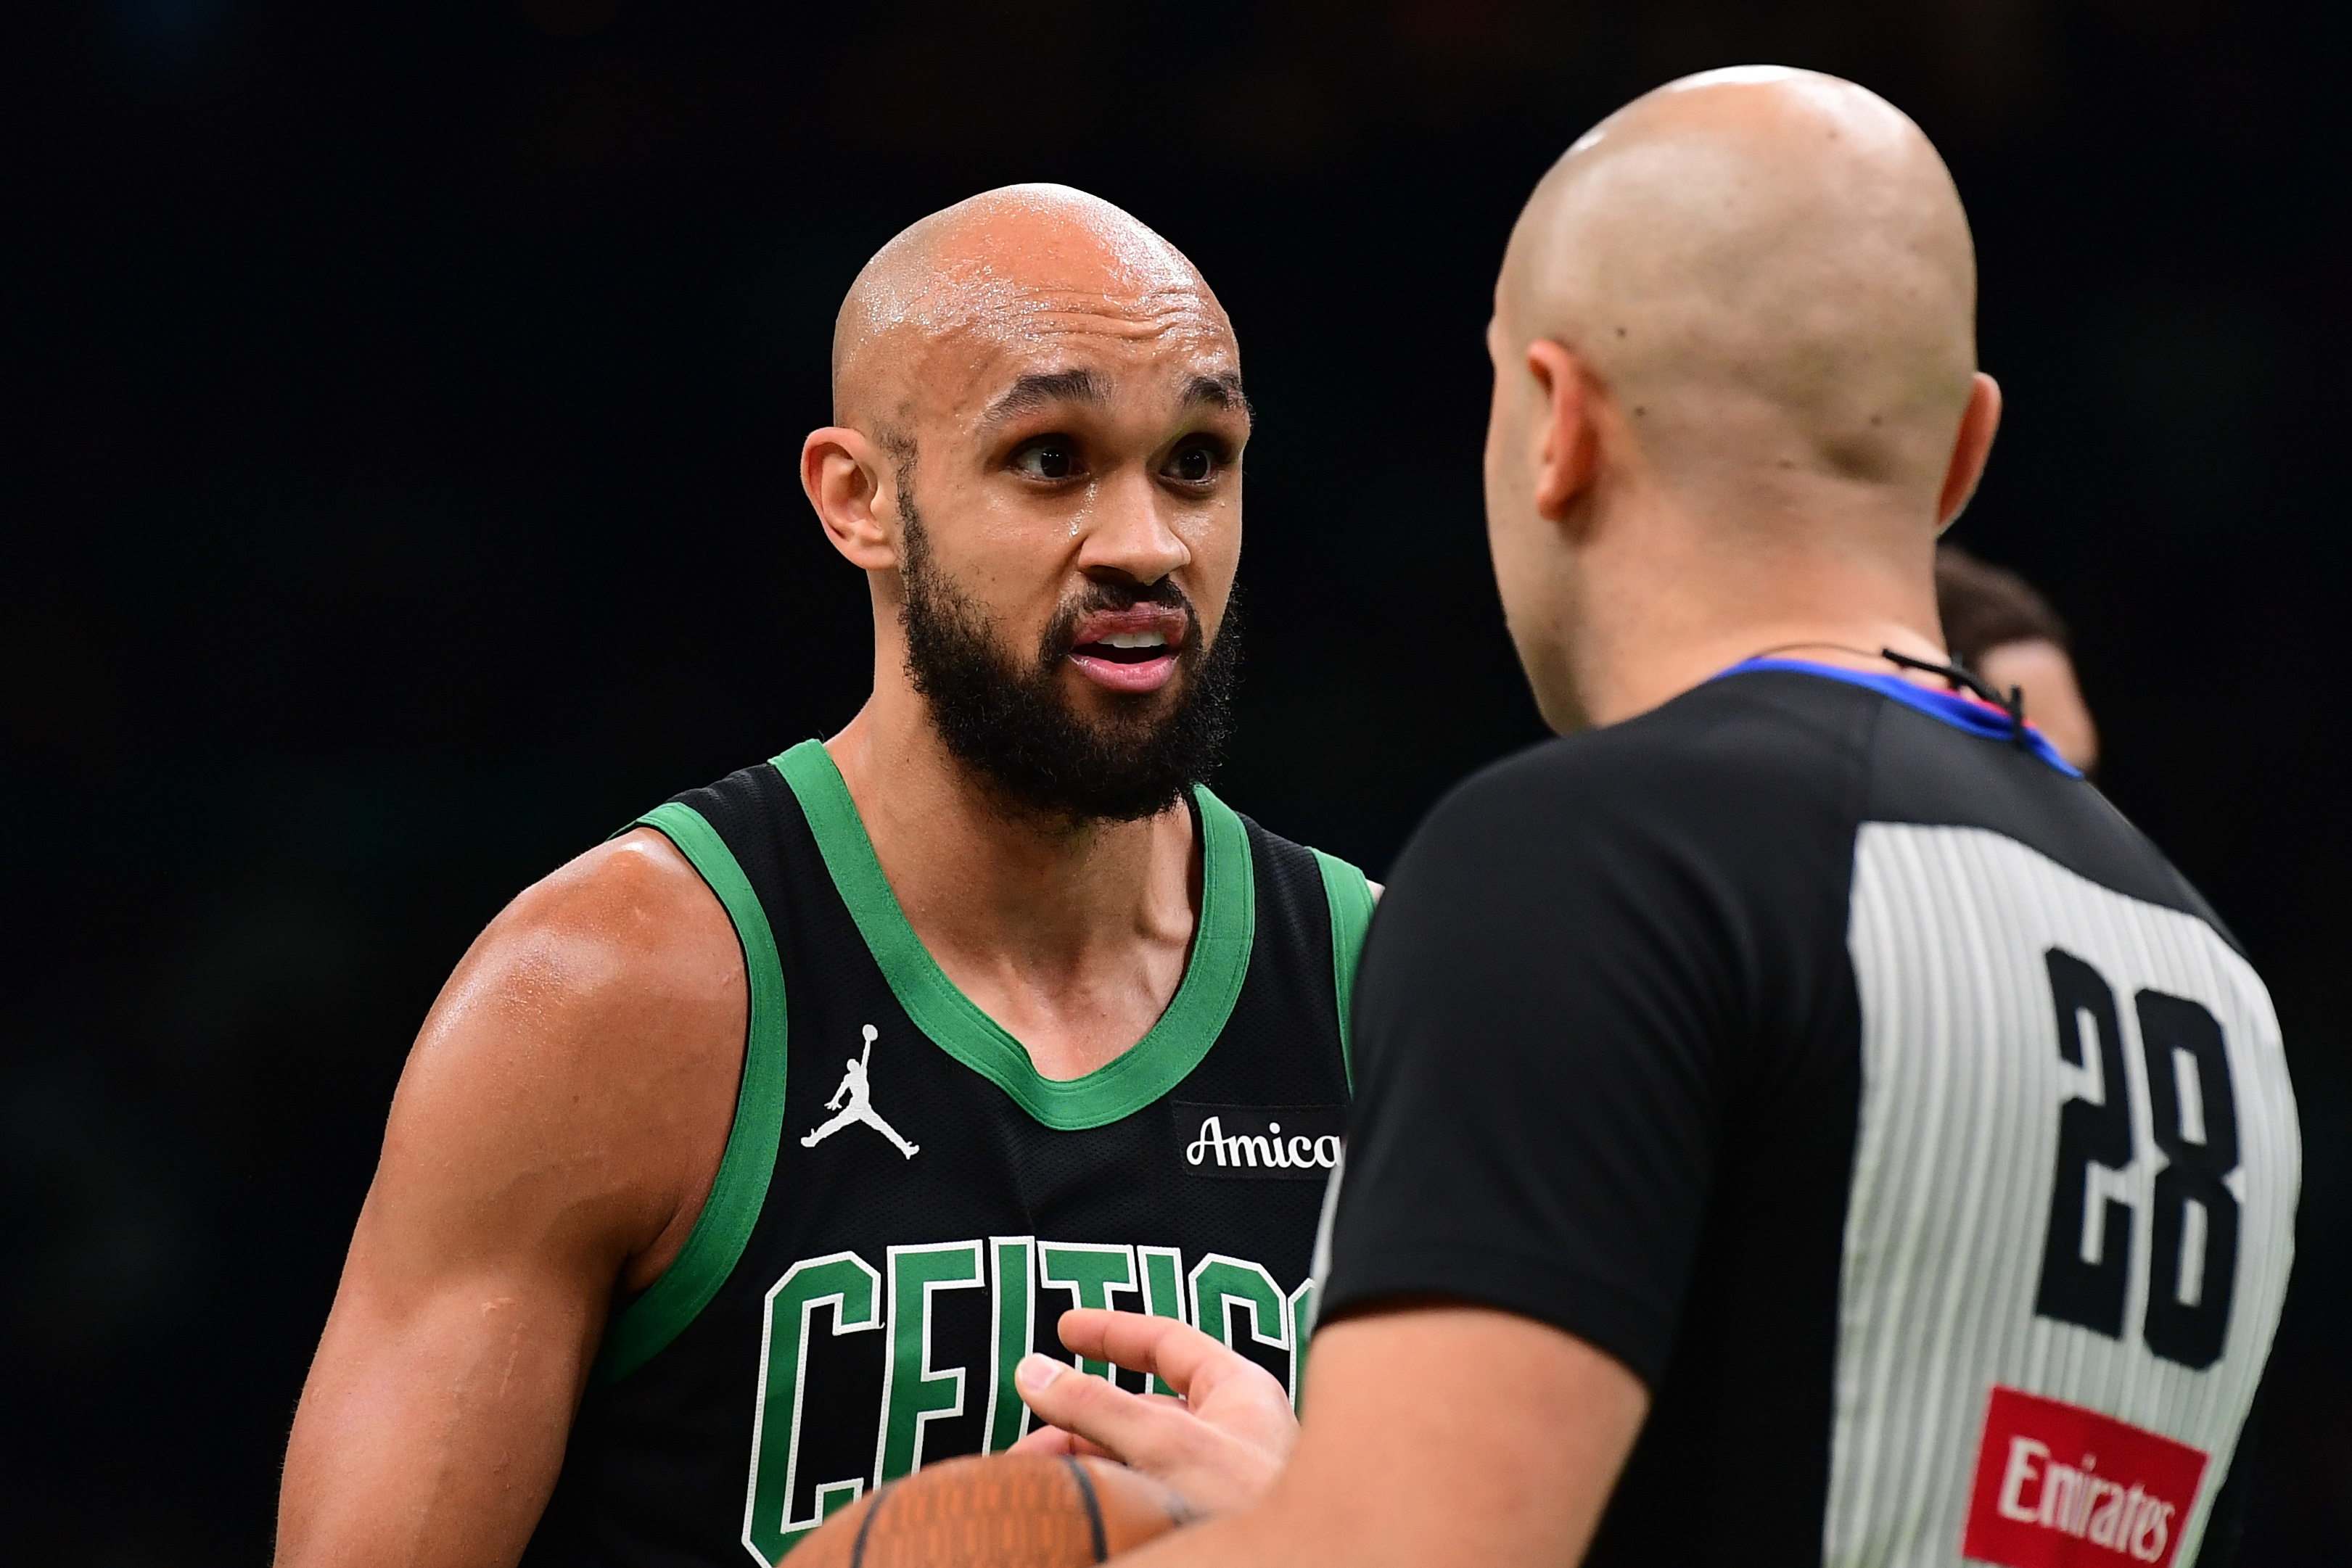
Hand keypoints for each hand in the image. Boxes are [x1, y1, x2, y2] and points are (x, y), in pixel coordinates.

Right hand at [1010, 1308, 1298, 1516]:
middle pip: (1140, 1410)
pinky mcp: (1206, 1517)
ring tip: (1040, 1486)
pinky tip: (1078, 1508)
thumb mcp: (1165, 1445)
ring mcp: (1220, 1480)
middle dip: (1079, 1423)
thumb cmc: (1252, 1505)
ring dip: (1089, 1466)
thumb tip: (1033, 1372)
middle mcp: (1230, 1431)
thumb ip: (1097, 1406)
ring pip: (1140, 1457)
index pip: (1168, 1343)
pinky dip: (1109, 1496)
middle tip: (1029, 1452)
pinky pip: (1147, 1495)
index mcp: (1238, 1391)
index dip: (1113, 1333)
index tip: (1064, 1328)